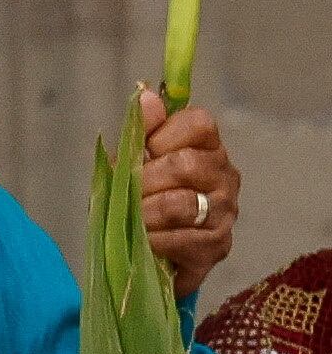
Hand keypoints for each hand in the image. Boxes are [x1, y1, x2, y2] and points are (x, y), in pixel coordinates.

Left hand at [138, 87, 239, 302]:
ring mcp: (224, 211)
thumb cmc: (140, 203)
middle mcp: (224, 175)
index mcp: (206, 147)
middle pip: (185, 164)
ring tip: (133, 221)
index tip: (143, 153)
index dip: (162, 136)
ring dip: (145, 213)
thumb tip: (146, 96)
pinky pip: (181, 238)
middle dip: (145, 180)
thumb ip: (139, 132)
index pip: (199, 123)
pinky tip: (145, 242)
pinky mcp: (217, 245)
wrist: (142, 256)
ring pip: (180, 203)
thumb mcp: (130, 164)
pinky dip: (153, 240)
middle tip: (129, 194)